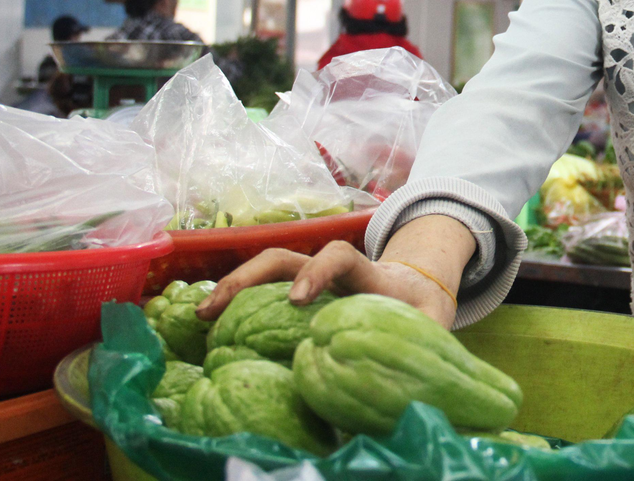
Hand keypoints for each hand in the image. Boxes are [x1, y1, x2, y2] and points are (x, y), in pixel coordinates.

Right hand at [195, 215, 476, 328]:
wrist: (419, 289)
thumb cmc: (422, 308)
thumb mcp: (432, 322)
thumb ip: (426, 337)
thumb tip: (413, 376)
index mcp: (366, 274)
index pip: (341, 256)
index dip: (318, 271)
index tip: (298, 300)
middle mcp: (331, 272)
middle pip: (286, 257)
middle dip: (250, 275)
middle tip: (216, 308)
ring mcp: (311, 281)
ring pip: (267, 272)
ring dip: (233, 287)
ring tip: (202, 317)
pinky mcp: (298, 299)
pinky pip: (263, 296)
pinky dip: (238, 306)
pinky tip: (213, 330)